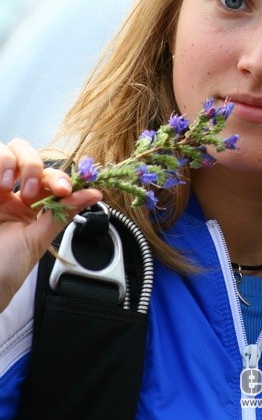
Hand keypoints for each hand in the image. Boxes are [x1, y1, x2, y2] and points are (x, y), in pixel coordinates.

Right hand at [0, 139, 101, 311]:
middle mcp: (9, 193)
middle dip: (35, 166)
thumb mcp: (38, 240)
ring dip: (13, 162)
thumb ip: (63, 213)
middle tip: (34, 191)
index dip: (59, 177)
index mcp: (28, 205)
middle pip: (27, 153)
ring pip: (8, 150)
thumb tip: (94, 194)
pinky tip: (0, 184)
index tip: (64, 189)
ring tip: (8, 187)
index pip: (47, 176)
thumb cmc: (6, 269)